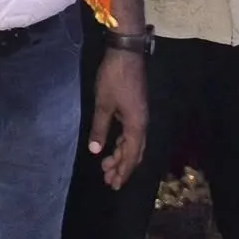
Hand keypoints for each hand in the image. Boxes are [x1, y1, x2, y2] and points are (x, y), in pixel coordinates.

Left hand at [87, 47, 147, 188]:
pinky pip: (132, 133)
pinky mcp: (136, 108)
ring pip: (133, 143)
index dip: (123, 171)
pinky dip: (123, 143)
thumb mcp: (103, 104)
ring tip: (107, 166)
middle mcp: (142, 123)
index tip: (114, 184)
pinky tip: (113, 146)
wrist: (126, 53)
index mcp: (136, 125)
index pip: (131, 155)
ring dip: (121, 155)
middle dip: (122, 167)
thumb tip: (96, 151)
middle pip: (134, 152)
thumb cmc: (114, 78)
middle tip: (109, 180)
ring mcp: (140, 115)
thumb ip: (100, 128)